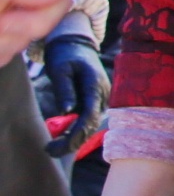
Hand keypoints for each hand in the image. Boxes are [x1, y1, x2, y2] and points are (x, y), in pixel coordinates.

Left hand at [38, 36, 102, 160]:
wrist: (77, 45)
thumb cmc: (66, 56)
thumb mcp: (60, 69)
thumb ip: (64, 89)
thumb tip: (66, 111)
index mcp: (95, 86)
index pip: (88, 116)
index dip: (75, 134)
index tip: (56, 145)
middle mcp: (103, 95)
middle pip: (91, 125)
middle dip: (72, 141)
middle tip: (49, 150)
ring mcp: (101, 98)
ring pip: (91, 125)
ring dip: (74, 138)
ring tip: (52, 146)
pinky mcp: (96, 101)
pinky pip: (89, 120)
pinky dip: (76, 131)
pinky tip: (62, 137)